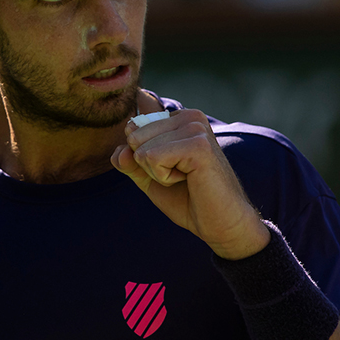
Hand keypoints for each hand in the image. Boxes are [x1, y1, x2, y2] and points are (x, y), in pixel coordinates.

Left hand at [111, 109, 270, 259]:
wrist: (218, 223)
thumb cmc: (187, 199)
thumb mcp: (149, 177)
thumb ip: (130, 160)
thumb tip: (120, 150)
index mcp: (180, 118)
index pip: (132, 129)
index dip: (143, 159)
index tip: (173, 170)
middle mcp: (189, 116)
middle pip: (134, 137)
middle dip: (149, 166)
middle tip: (180, 176)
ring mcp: (195, 127)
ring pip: (142, 149)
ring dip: (158, 173)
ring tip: (186, 178)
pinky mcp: (198, 144)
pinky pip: (153, 157)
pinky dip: (164, 177)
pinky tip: (189, 180)